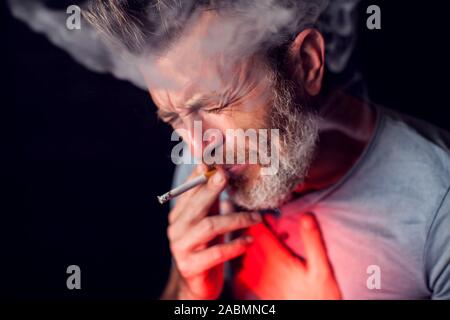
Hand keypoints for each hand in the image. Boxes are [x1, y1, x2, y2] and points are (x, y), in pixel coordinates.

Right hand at [167, 164, 261, 299]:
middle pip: (196, 205)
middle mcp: (177, 229)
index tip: (218, 162)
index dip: (202, 175)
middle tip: (227, 176)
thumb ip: (211, 200)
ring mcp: (182, 248)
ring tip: (256, 217)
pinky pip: (216, 253)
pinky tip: (249, 240)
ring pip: (209, 227)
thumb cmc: (206, 247)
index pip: (189, 190)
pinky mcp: (191, 266)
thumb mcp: (208, 220)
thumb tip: (220, 170)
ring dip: (235, 219)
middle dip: (213, 188)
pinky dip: (235, 245)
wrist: (197, 284)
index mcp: (179, 215)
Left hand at [234, 212, 341, 298]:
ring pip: (243, 257)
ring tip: (258, 242)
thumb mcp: (322, 268)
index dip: (258, 220)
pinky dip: (244, 264)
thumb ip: (313, 241)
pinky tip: (253, 262)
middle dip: (252, 231)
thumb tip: (307, 216)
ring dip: (248, 246)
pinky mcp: (259, 292)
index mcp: (278, 261)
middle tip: (259, 224)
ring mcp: (259, 282)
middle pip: (248, 243)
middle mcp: (264, 271)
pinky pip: (242, 275)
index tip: (262, 214)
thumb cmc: (320, 296)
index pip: (259, 233)